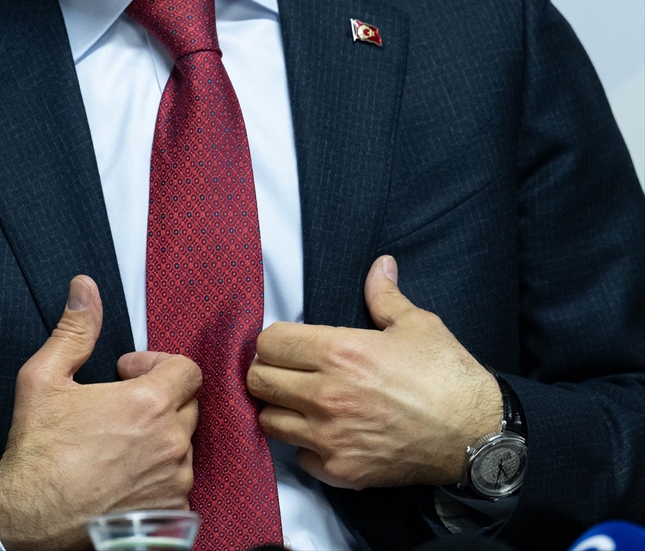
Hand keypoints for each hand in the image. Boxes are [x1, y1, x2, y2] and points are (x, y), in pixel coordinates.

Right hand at [0, 276, 201, 549]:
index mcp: (147, 404)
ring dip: (161, 433)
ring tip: (122, 436)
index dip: (157, 363)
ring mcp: (173, 480)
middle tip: (122, 401)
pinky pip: (180, 479)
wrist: (27, 519)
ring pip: (185, 442)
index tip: (127, 372)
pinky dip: (160, 470)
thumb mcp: (45, 378)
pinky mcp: (170, 511)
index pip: (187, 369)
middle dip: (160, 396)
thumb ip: (75, 328)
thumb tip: (84, 286)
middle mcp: (170, 442)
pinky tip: (126, 469)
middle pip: (188, 403)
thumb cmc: (36, 451)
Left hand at [246, 255, 501, 489]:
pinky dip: (304, 445)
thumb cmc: (446, 374)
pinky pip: (298, 456)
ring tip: (298, 401)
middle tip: (286, 371)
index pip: (269, 343)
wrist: (476, 435)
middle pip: (258, 381)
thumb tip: (380, 264)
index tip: (287, 343)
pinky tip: (323, 432)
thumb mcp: (416, 323)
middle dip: (266, 371)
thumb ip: (384, 294)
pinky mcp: (341, 470)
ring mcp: (330, 437)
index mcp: (338, 352)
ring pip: (269, 421)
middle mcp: (325, 395)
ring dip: (279, 408)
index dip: (274, 340)